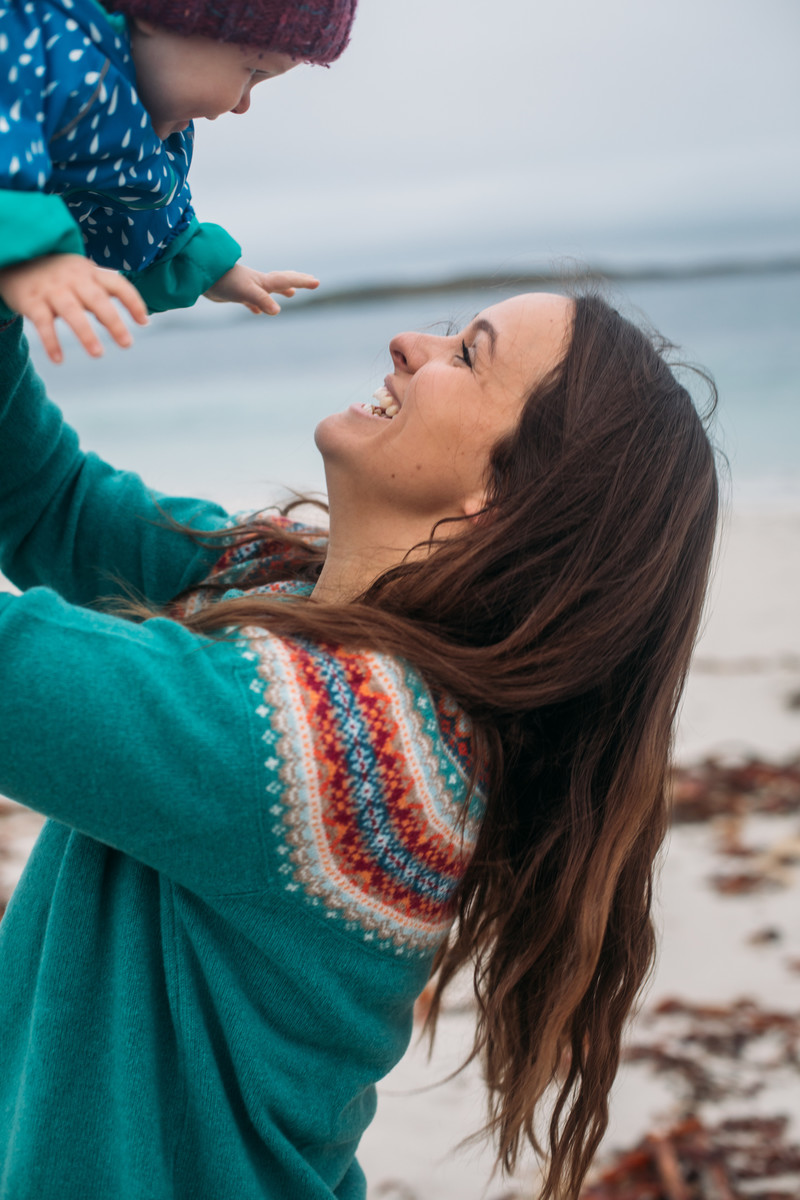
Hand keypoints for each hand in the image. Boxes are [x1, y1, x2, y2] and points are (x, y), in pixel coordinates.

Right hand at [0, 254, 148, 363]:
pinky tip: (59, 360)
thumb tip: (120, 322)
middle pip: (98, 300)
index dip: (133, 302)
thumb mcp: (80, 275)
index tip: (144, 322)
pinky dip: (51, 342)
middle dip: (114, 322)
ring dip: (86, 334)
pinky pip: (43, 323)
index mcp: (89, 272)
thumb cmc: (56, 272)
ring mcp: (52, 289)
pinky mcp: (31, 300)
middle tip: (127, 344)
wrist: (14, 255)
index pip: (118, 284)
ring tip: (98, 353)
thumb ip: (99, 295)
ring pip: (72, 312)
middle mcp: (73, 279)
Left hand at [204, 265, 319, 314]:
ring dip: (280, 291)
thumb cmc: (223, 280)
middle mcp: (257, 282)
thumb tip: (277, 311)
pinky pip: (251, 300)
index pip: (286, 280)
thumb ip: (261, 300)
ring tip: (290, 294)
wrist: (201, 274)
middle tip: (312, 281)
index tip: (317, 282)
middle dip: (297, 281)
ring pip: (268, 290)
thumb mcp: (245, 291)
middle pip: (281, 281)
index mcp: (262, 281)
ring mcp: (247, 287)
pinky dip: (257, 305)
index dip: (302, 282)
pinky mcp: (235, 293)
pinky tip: (255, 310)